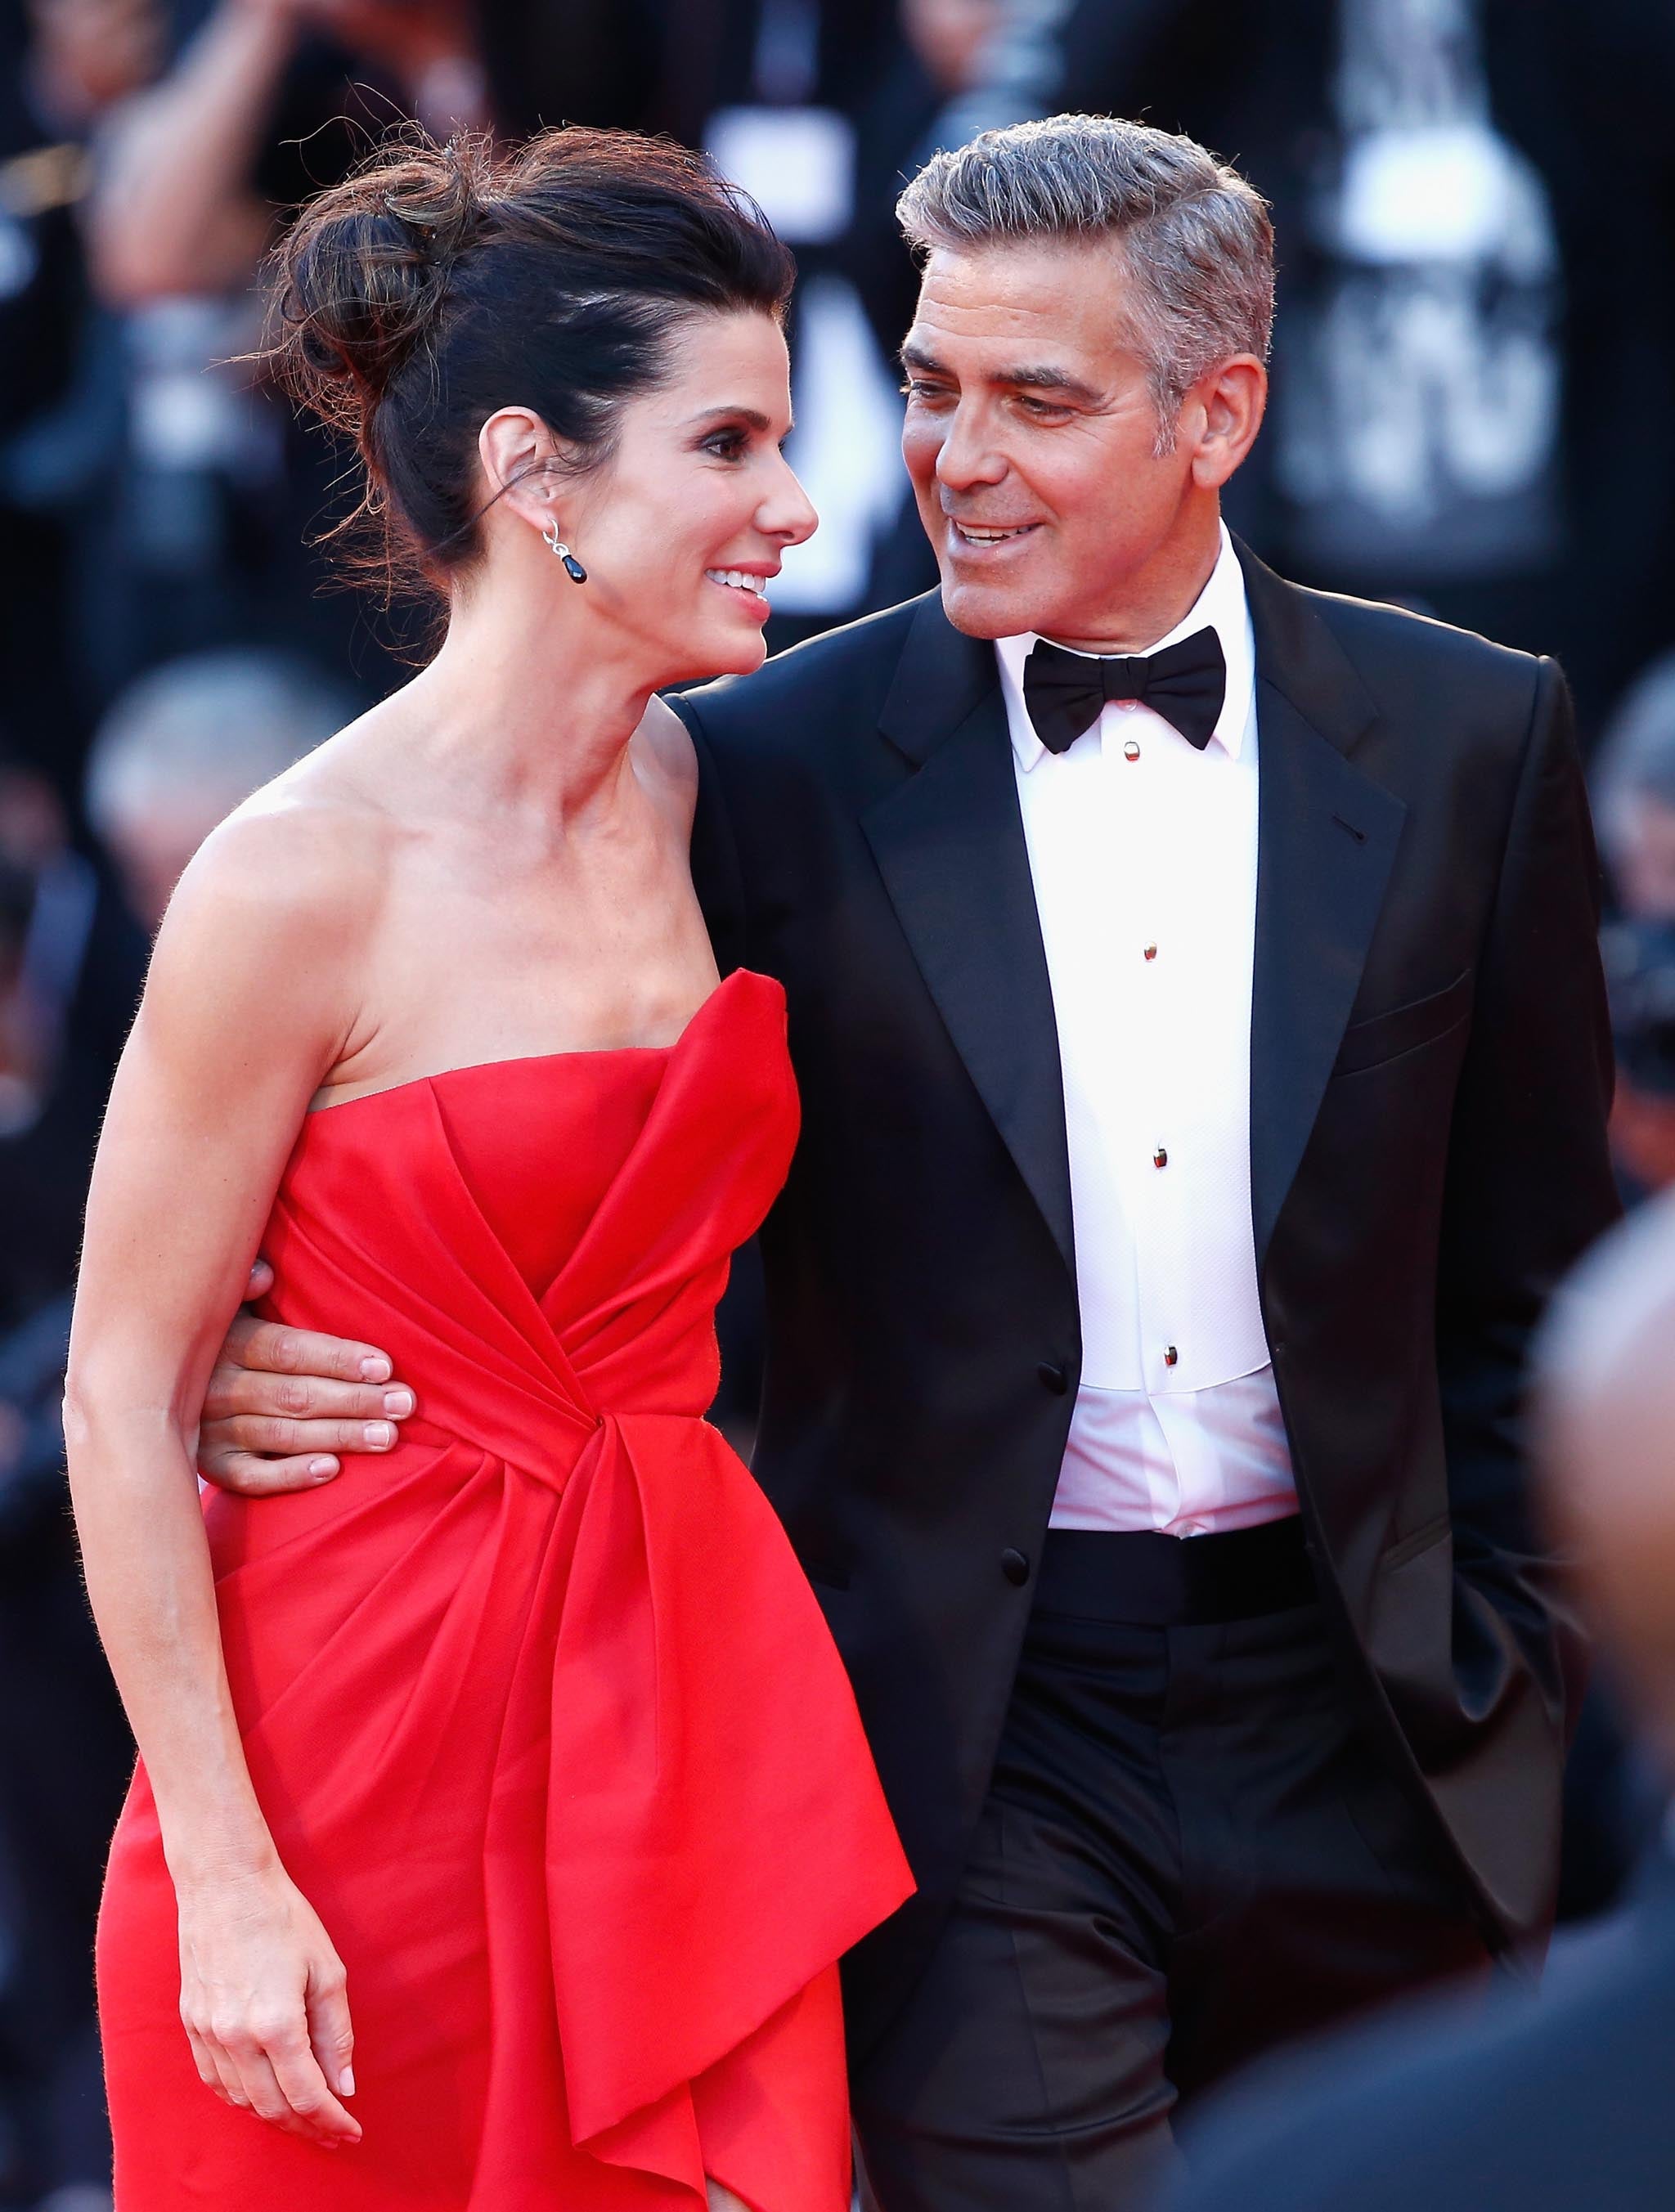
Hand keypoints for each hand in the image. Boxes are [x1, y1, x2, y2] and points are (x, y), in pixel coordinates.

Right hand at [176, 1859, 359, 2146]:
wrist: (226, 1885)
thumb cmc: (284, 1919)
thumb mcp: (327, 1970)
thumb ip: (336, 2034)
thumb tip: (345, 2086)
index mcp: (276, 2023)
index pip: (307, 2095)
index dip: (331, 2121)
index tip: (351, 2132)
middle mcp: (236, 2037)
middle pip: (273, 2108)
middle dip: (306, 2127)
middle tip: (332, 2132)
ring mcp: (208, 2033)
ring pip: (242, 2101)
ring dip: (275, 2116)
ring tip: (303, 2116)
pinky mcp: (192, 2025)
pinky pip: (216, 2081)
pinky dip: (242, 2097)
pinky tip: (262, 2094)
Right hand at [198, 1262, 414, 1494]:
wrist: (154, 1381)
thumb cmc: (218, 1331)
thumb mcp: (224, 1300)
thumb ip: (243, 1285)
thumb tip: (263, 1273)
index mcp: (225, 1341)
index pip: (287, 1351)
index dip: (337, 1359)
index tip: (385, 1366)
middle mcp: (213, 1387)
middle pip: (293, 1395)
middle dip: (355, 1400)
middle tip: (404, 1404)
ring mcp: (208, 1430)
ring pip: (281, 1435)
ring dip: (339, 1436)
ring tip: (387, 1435)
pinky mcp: (208, 1466)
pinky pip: (250, 1477)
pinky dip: (290, 1474)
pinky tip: (332, 1469)